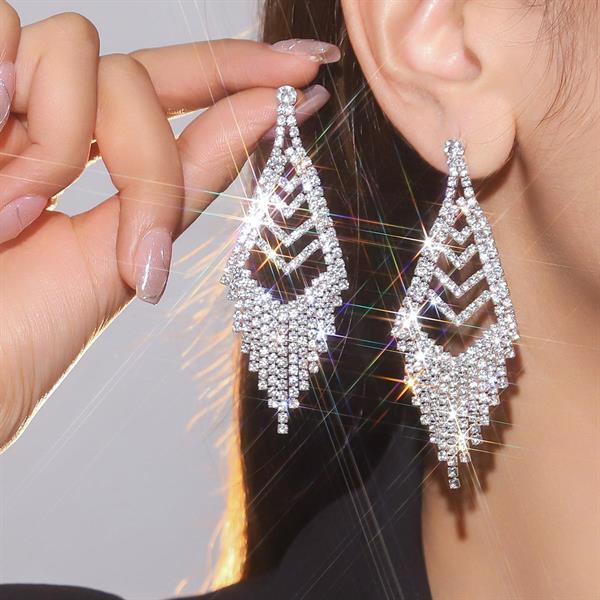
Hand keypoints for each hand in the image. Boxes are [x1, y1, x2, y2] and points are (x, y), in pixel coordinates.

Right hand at [0, 2, 338, 449]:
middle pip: (136, 72)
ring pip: (77, 48)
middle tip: (131, 251)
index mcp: (85, 158)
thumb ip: (181, 182)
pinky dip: (20, 121)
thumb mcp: (119, 259)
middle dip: (146, 153)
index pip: (173, 86)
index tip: (312, 68)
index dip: (241, 68)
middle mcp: (40, 119)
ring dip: (64, 142)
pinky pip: (9, 37)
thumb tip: (264, 113)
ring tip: (17, 215)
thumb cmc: (17, 334)